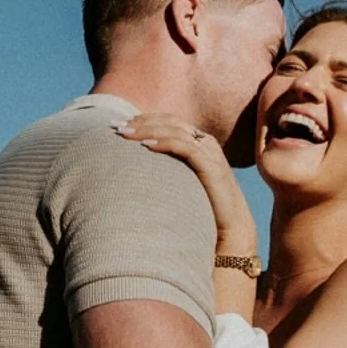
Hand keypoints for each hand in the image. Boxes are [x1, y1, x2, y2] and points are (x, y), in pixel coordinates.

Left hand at [115, 113, 257, 251]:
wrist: (231, 228)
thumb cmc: (204, 206)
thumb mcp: (183, 181)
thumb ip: (169, 169)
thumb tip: (138, 168)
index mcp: (199, 142)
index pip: (168, 121)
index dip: (144, 119)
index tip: (119, 124)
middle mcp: (205, 142)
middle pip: (170, 121)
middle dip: (141, 121)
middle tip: (116, 126)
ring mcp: (209, 152)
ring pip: (175, 130)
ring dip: (148, 130)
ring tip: (126, 134)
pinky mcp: (211, 166)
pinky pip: (185, 147)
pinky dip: (164, 143)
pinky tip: (146, 146)